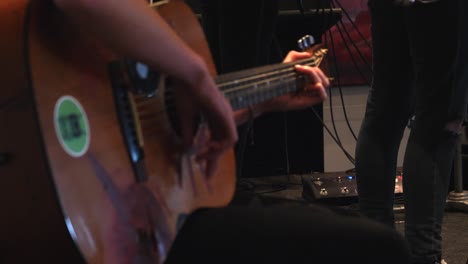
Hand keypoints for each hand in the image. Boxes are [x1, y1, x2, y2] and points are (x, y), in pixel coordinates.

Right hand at [173, 58, 237, 179]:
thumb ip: (188, 133)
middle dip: (215, 160)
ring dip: (216, 154)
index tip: (204, 169)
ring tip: (203, 158)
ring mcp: (226, 116)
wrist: (189, 76)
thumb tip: (187, 147)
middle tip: (207, 174)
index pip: (215, 140)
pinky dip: (221, 147)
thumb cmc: (185, 92)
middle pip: (223, 144)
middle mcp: (222, 117)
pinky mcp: (226, 115)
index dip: (210, 155)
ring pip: (228, 142)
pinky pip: (230, 137)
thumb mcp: (185, 117)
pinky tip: (209, 149)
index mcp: (213, 117)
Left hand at [256, 51, 328, 112]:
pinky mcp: (308, 102)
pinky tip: (314, 85)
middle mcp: (308, 86)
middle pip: (322, 77)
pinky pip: (322, 97)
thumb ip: (295, 55)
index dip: (313, 67)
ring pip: (323, 84)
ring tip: (302, 76)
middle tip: (301, 70)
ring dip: (315, 76)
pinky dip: (321, 89)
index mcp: (305, 79)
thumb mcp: (285, 64)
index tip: (298, 65)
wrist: (269, 94)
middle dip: (315, 71)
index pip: (318, 72)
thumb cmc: (276, 82)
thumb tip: (308, 54)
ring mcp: (309, 94)